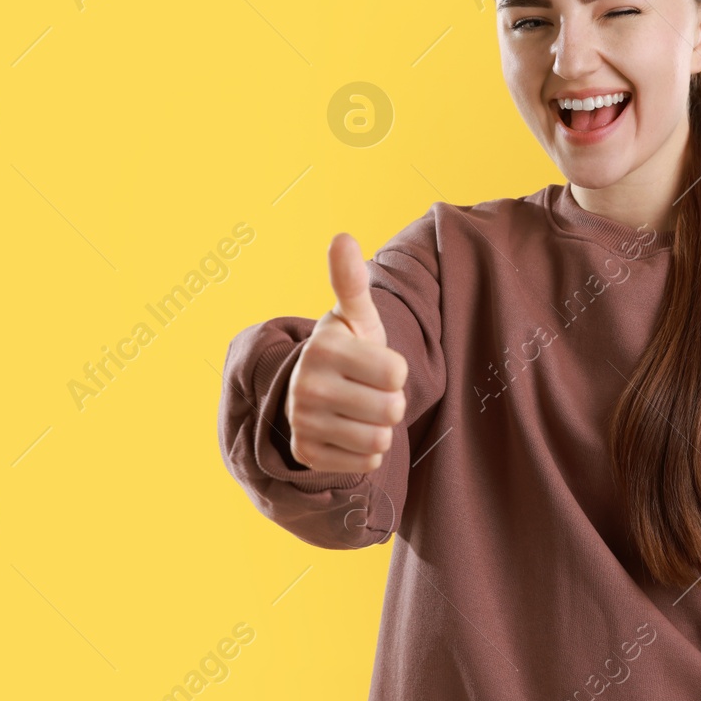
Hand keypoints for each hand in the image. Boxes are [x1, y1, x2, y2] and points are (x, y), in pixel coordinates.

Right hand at [285, 233, 408, 472]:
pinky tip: (349, 432)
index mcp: (323, 348)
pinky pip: (368, 463)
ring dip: (380, 427)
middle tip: (369, 390)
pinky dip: (366, 452)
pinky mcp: (308, 455)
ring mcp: (303, 424)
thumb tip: (342, 237)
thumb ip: (351, 283)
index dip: (395, 370)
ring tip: (360, 411)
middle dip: (391, 401)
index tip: (373, 364)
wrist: (314, 392)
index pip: (397, 373)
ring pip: (381, 439)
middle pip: (392, 409)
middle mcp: (307, 387)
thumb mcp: (354, 317)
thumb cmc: (348, 350)